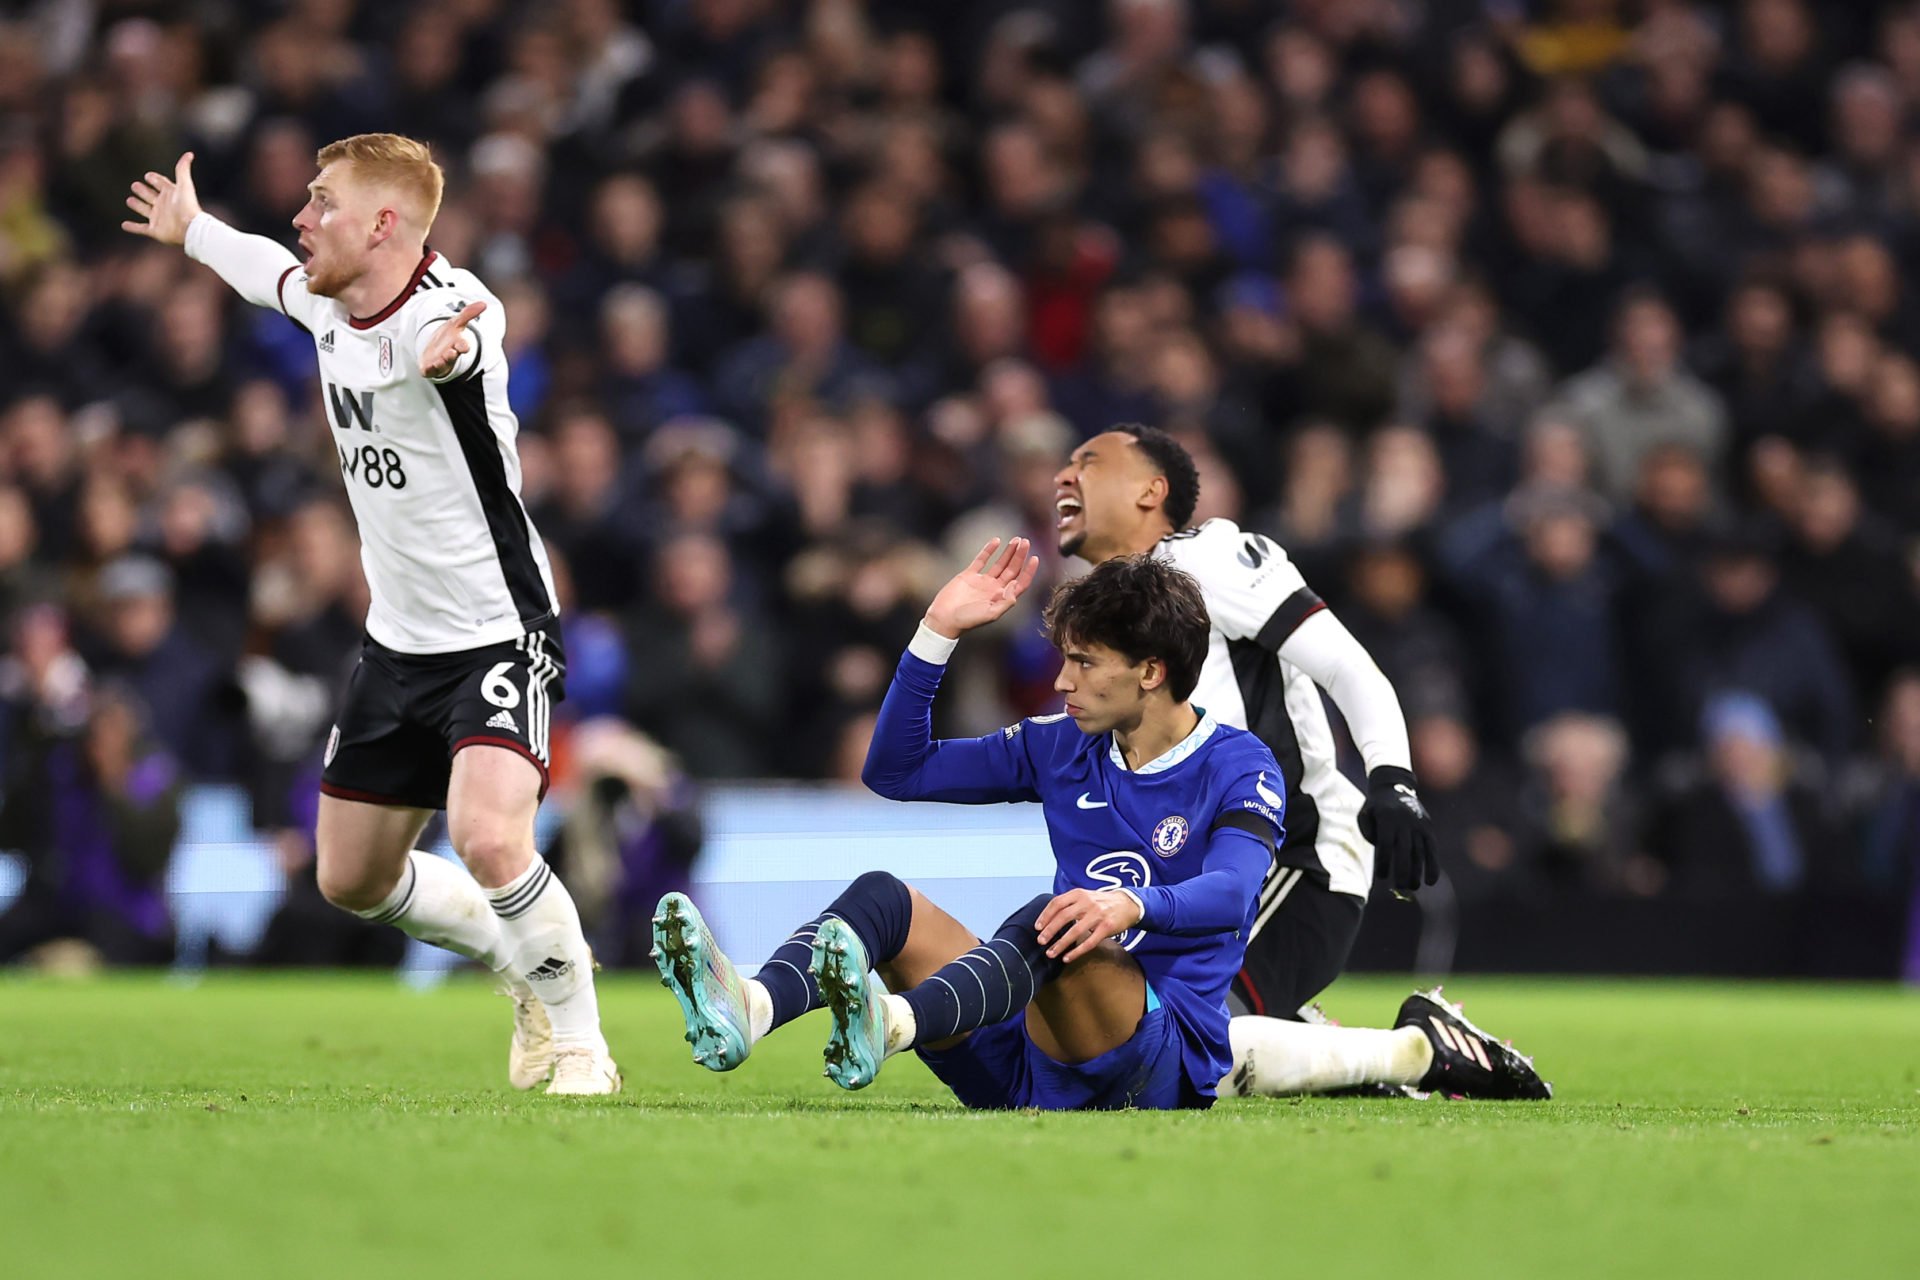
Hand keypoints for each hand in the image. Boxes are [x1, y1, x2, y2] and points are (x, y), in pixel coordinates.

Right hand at [122, 152, 202, 244]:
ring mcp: (159, 218)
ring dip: (137, 205)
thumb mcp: (184, 184)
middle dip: (143, 191)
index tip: (148, 175)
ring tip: (129, 200)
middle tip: (135, 185)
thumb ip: (183, 169)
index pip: (161, 184)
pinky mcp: (155, 230)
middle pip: (151, 196)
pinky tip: (124, 224)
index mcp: (171, 194)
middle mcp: (164, 206)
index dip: (155, 180)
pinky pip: (141, 228)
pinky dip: (132, 227)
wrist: (190, 227)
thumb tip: (189, 153)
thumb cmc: (187, 205)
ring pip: (145, 210)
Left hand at [420, 300, 486, 378]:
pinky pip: (429, 370)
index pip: (463, 345)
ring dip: (441, 362)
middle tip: (452, 352)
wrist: (434, 350)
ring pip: (442, 364)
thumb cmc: (448, 337)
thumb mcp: (456, 323)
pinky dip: (429, 370)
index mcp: (457, 344)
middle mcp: (450, 354)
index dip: (464, 345)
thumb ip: (468, 314)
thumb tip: (483, 304)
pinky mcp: (429, 368)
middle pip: (453, 355)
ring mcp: (440, 362)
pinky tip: (427, 367)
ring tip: (439, 361)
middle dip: (452, 354)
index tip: (465, 346)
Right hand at [923, 537, 1038, 637]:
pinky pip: (981, 560)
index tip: (1035, 558)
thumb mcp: (991, 614)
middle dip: (1020, 556)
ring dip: (1008, 552)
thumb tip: (1015, 585)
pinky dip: (988, 550)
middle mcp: (995, 588)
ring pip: (1000, 563)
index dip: (1029, 571)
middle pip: (1012, 569)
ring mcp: (982, 581)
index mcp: (1002, 598)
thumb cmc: (967, 620)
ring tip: (1016, 539)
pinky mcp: (969, 575)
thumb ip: (1006, 601)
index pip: (1020, 582)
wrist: (944, 618)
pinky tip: (996, 541)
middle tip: (1026, 542)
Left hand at [1035, 888, 1142, 962]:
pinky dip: (1076, 951)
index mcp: (1079, 894)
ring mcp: (1098, 915)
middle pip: (1064, 917)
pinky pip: (1089, 942)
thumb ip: (1069, 904)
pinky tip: (1067, 958)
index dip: (1045, 915)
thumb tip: (1048, 919)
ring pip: (1075, 931)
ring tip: (1050, 953)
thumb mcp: (1085, 897)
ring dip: (1060, 944)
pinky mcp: (1107, 927)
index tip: (1037, 927)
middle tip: (1040, 941)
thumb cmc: (1101, 902)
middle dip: (1050, 930)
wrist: (1127, 903)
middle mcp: (1087, 903)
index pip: (1057, 903)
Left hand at [1359, 765, 1439, 893]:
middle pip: (1405, 850)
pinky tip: (1430, 881)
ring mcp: (1418, 823)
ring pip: (1420, 851)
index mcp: (1387, 817)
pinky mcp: (1428, 827)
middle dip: (1403, 870)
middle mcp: (1404, 820)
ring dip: (1417, 871)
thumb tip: (1381, 853)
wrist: (1394, 785)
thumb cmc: (1375, 807)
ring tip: (1412, 887)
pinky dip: (1432, 865)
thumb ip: (1368, 832)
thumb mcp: (1365, 814)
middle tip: (1400, 887)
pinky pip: (1432, 848)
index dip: (1384, 861)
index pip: (1386, 844)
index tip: (1382, 876)